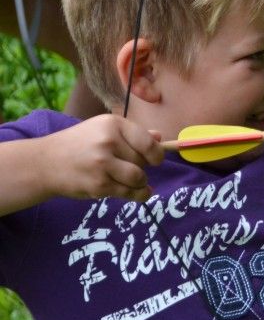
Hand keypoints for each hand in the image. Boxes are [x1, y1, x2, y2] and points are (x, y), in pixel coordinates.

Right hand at [42, 114, 163, 200]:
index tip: (156, 160)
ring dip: (140, 183)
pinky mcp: (98, 184)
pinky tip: (134, 193)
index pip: (148, 142)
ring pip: (139, 178)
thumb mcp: (103, 130)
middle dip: (141, 167)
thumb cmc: (79, 144)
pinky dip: (136, 195)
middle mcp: (108, 141)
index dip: (157, 154)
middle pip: (143, 161)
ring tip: (131, 181)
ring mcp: (102, 164)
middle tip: (127, 168)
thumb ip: (132, 134)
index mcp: (113, 124)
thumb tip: (160, 138)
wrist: (45, 162)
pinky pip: (128, 193)